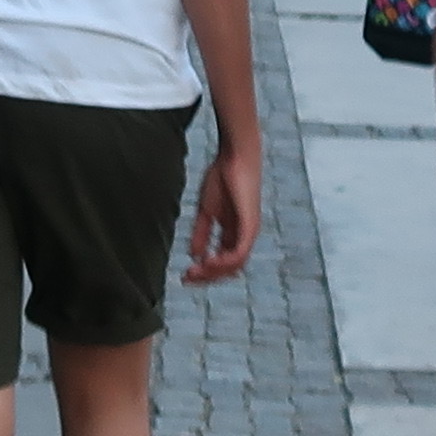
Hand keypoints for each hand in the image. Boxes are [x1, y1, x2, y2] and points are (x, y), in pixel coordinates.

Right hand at [185, 139, 263, 285]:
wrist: (235, 156)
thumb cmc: (223, 177)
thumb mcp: (207, 210)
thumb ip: (201, 233)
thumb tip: (194, 255)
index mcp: (234, 233)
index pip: (222, 262)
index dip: (205, 272)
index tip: (184, 275)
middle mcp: (244, 236)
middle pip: (229, 269)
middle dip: (207, 277)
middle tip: (186, 279)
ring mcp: (249, 232)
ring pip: (235, 265)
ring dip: (213, 272)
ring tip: (194, 271)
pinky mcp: (250, 225)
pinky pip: (239, 252)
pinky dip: (224, 261)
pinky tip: (208, 262)